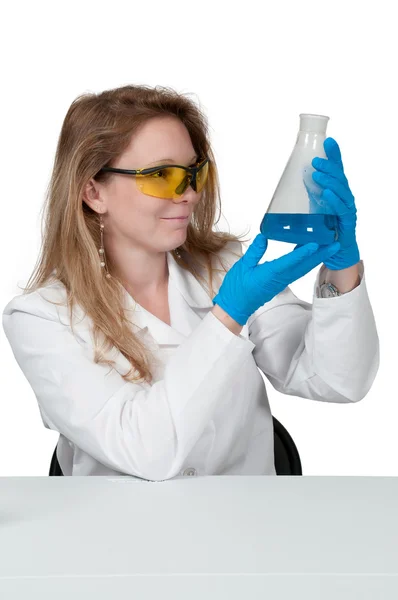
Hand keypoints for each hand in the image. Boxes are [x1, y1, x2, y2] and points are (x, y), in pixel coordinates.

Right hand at [212, 233, 340, 325]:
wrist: (235, 307)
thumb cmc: (237, 288)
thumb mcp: (242, 266)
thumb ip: (255, 251)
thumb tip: (265, 236)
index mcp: (270, 273)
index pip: (290, 261)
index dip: (303, 252)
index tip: (316, 244)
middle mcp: (280, 277)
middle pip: (304, 265)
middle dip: (321, 254)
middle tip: (336, 244)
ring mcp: (282, 280)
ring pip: (303, 267)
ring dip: (317, 257)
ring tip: (329, 246)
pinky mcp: (281, 281)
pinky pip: (297, 269)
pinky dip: (306, 260)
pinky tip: (310, 252)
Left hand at [311, 137, 359, 269]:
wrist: (335, 255)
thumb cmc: (323, 231)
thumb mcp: (310, 211)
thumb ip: (301, 199)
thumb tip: (280, 188)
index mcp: (335, 193)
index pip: (336, 170)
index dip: (334, 155)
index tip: (328, 140)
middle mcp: (344, 198)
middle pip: (340, 177)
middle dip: (329, 166)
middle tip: (315, 159)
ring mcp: (347, 210)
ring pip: (342, 191)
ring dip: (329, 181)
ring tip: (318, 174)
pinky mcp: (347, 224)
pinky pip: (342, 210)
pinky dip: (334, 201)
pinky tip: (327, 193)